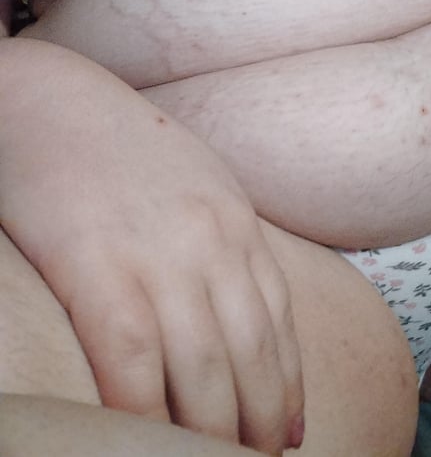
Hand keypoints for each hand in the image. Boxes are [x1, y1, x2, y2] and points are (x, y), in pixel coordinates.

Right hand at [0, 45, 303, 453]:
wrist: (50, 100)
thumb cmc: (117, 147)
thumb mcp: (193, 183)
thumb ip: (221, 238)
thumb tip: (233, 302)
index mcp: (235, 221)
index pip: (278, 320)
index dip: (287, 385)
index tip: (288, 432)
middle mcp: (210, 241)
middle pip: (252, 355)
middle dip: (259, 424)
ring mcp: (158, 256)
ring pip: (205, 371)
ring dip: (214, 435)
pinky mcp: (98, 269)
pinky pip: (133, 366)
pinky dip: (146, 417)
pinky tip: (147, 444)